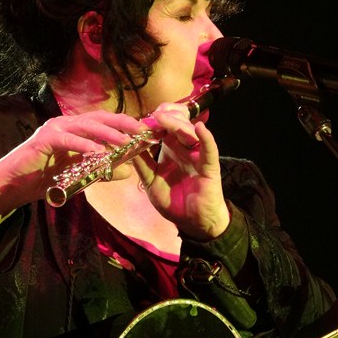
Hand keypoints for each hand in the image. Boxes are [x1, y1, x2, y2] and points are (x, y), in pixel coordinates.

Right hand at [0, 111, 146, 215]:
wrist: (13, 186)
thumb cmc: (44, 179)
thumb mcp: (79, 176)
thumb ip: (100, 172)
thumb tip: (127, 171)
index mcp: (74, 129)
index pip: (104, 121)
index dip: (124, 124)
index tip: (145, 131)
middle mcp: (65, 124)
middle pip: (98, 118)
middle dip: (122, 123)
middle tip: (141, 132)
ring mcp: (54, 129)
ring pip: (85, 126)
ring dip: (107, 133)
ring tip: (124, 143)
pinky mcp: (43, 140)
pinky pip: (67, 140)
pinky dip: (83, 145)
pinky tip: (97, 153)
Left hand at [133, 104, 229, 240]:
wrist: (193, 222)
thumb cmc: (174, 201)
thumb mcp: (151, 182)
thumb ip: (142, 164)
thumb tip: (128, 146)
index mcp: (170, 149)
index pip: (163, 127)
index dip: (153, 120)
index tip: (138, 119)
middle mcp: (184, 148)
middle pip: (177, 123)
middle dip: (165, 115)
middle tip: (151, 115)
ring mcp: (197, 155)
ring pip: (189, 132)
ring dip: (176, 123)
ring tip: (162, 118)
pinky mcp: (209, 166)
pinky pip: (209, 149)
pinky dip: (206, 138)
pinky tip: (200, 128)